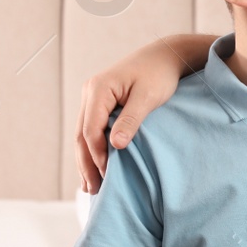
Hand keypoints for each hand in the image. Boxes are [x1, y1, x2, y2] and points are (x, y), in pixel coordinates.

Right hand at [74, 38, 192, 193]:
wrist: (164, 56)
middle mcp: (90, 92)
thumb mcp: (148, 97)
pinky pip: (91, 130)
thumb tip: (115, 145)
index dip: (98, 155)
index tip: (108, 174)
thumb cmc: (159, 75)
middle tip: (92, 190)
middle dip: (86, 164)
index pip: (91, 130)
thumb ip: (131, 120)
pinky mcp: (99, 103)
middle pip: (81, 135)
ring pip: (83, 134)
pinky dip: (91, 150)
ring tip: (88, 187)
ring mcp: (92, 97)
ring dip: (85, 160)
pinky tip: (93, 168)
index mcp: (99, 89)